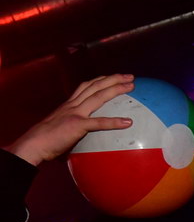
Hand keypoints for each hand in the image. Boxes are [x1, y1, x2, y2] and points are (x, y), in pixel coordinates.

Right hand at [6, 74, 134, 165]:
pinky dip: (114, 121)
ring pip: (98, 96)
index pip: (86, 86)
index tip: (114, 77)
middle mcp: (73, 104)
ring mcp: (75, 113)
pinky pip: (99, 123)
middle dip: (113, 78)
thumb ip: (75, 128)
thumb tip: (85, 138)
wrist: (33, 145)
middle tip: (130, 76)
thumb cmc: (46, 142)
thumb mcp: (62, 128)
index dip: (101, 80)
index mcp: (69, 105)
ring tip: (131, 85)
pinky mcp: (77, 125)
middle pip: (95, 85)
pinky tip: (128, 122)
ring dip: (116, 89)